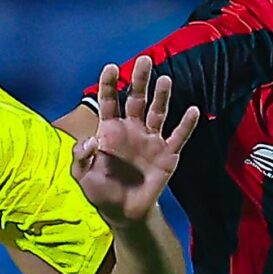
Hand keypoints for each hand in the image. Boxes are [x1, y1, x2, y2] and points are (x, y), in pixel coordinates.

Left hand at [73, 58, 198, 226]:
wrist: (125, 213)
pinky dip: (186, 124)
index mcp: (110, 130)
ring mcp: (151, 140)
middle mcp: (132, 129)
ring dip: (162, 96)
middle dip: (139, 80)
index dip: (109, 84)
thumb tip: (91, 141)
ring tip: (165, 80)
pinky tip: (192, 110)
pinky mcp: (168, 154)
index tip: (110, 68)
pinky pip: (178, 136)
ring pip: (158, 112)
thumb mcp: (82, 177)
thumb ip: (80, 158)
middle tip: (144, 60)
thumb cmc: (101, 192)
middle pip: (136, 99)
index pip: (109, 102)